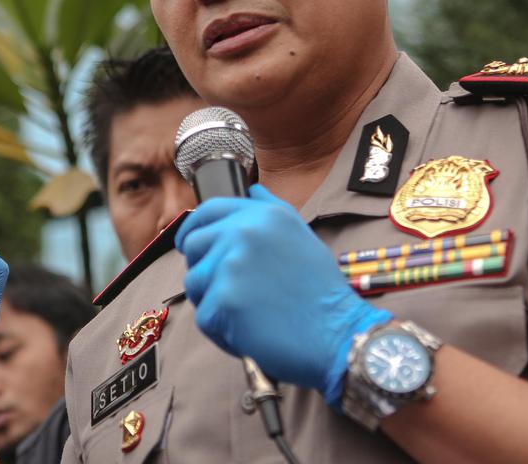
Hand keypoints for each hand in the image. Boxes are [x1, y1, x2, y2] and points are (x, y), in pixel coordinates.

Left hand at [175, 184, 389, 404]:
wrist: (337, 335)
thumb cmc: (319, 292)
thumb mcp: (301, 235)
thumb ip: (270, 210)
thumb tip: (251, 191)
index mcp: (263, 215)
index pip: (210, 210)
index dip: (194, 227)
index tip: (189, 242)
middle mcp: (244, 232)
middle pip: (194, 245)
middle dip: (205, 267)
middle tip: (231, 289)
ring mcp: (231, 265)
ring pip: (195, 281)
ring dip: (212, 300)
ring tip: (247, 312)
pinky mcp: (224, 299)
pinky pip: (204, 314)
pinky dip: (221, 329)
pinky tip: (249, 331)